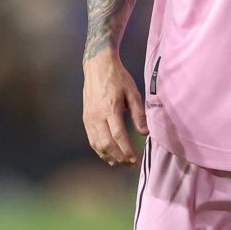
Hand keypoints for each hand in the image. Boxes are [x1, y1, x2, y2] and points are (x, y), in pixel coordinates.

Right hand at [82, 51, 147, 166]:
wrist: (97, 65)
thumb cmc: (118, 77)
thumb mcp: (132, 92)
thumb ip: (139, 113)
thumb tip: (144, 133)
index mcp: (110, 108)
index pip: (119, 136)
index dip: (127, 150)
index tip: (135, 159)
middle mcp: (97, 116)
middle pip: (107, 144)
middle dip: (119, 157)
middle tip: (130, 164)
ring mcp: (89, 118)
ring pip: (97, 144)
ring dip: (108, 156)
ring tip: (120, 163)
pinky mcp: (85, 118)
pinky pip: (91, 139)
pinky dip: (99, 150)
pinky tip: (108, 155)